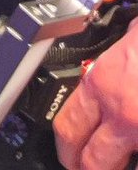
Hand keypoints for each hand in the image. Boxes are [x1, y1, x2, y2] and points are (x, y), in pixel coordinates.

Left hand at [54, 20, 137, 169]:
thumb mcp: (128, 41)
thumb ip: (113, 65)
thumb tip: (110, 69)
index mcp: (102, 83)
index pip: (68, 126)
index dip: (66, 148)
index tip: (69, 156)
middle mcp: (121, 112)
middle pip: (93, 160)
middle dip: (89, 168)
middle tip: (88, 169)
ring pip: (122, 169)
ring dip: (119, 168)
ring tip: (120, 165)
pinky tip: (137, 158)